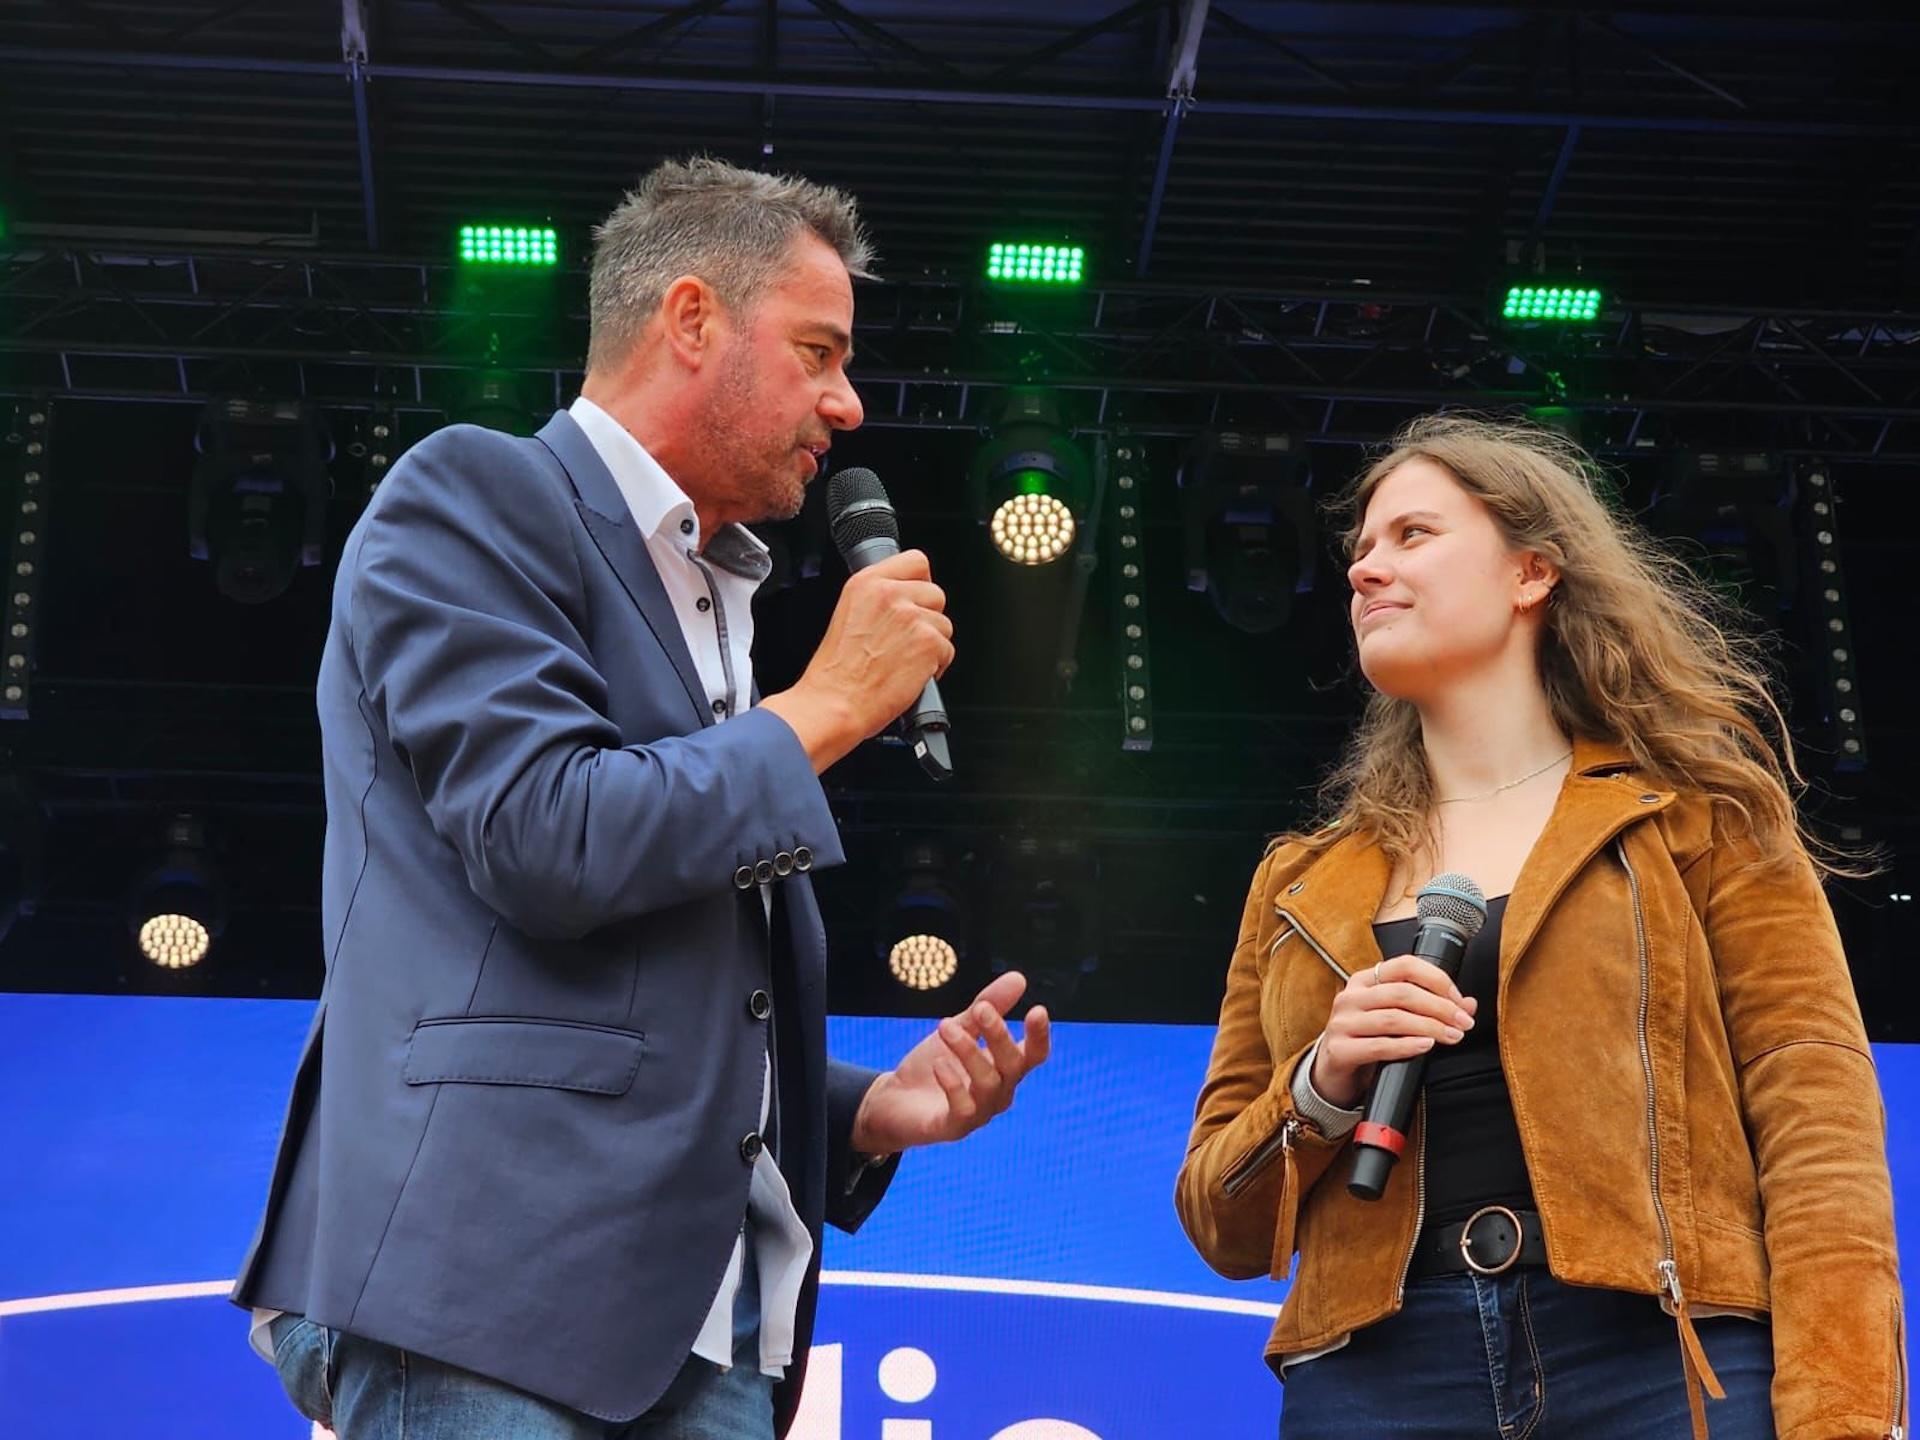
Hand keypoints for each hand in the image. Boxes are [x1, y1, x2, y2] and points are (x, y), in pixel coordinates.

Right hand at [759, 549, 953, 773]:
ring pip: (944, 625)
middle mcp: (889, 594)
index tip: (916, 600)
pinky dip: (936, 666)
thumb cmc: (836, 673)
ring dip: (931, 645)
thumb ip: (878, 600)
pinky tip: (911, 674)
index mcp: (866, 583)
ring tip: (904, 661)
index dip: (920, 583)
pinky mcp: (928, 642)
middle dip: (927, 618)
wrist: (834, 703)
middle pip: (935, 594)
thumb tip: (907, 598)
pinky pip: (948, 650)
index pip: (915, 562)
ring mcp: (911, 617)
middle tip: (906, 641)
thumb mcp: (848, 615)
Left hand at [850, 971, 1050, 1153]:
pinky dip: (953, 1084)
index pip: (1034, 1055)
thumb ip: (987, 1007)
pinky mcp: (955, 1128)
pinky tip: (939, 1064)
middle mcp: (1000, 1093)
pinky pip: (963, 1108)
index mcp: (1006, 1068)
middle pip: (1012, 1065)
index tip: (1037, 1010)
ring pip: (988, 1083)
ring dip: (968, 1051)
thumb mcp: (959, 1028)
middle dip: (998, 1035)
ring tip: (945, 1026)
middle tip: (980, 1009)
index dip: (1039, 1035)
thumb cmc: (935, 1065)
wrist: (896, 1100)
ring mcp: (980, 1113)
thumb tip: (1019, 978)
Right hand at [1309, 953, 1477, 1108]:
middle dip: (1440, 1007)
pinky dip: (1407, 1045)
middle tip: (1463, 1022)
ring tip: (1451, 1036)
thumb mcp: (1395, 1019)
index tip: (1458, 999)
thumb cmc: (1368, 1039)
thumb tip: (1468, 1005)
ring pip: (1392, 1018)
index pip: (1404, 965)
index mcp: (1364, 981)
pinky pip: (1379, 1045)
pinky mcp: (1339, 1049)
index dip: (1436, 979)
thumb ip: (1429, 1008)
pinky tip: (1425, 1046)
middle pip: (1402, 992)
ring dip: (1429, 1027)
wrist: (1334, 1072)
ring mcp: (1342, 1023)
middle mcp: (1350, 997)